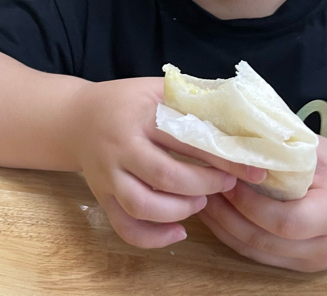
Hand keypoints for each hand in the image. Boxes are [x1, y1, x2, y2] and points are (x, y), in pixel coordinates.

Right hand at [67, 78, 267, 248]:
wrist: (74, 118)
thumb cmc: (123, 102)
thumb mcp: (155, 89)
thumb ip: (191, 100)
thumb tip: (241, 117)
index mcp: (138, 117)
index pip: (187, 140)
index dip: (224, 158)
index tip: (253, 170)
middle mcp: (119, 147)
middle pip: (166, 176)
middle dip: (205, 185)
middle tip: (227, 184)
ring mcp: (107, 175)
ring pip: (143, 206)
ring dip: (180, 210)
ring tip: (199, 202)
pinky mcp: (102, 197)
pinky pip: (125, 227)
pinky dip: (154, 238)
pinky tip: (179, 231)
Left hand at [199, 137, 326, 271]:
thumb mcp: (322, 153)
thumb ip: (284, 148)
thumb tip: (237, 130)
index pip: (285, 221)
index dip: (250, 203)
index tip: (226, 178)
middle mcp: (322, 247)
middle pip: (263, 241)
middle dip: (225, 215)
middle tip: (200, 186)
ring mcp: (310, 262)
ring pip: (254, 253)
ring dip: (221, 227)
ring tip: (198, 198)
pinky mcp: (298, 266)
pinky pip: (257, 256)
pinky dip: (232, 236)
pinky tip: (214, 215)